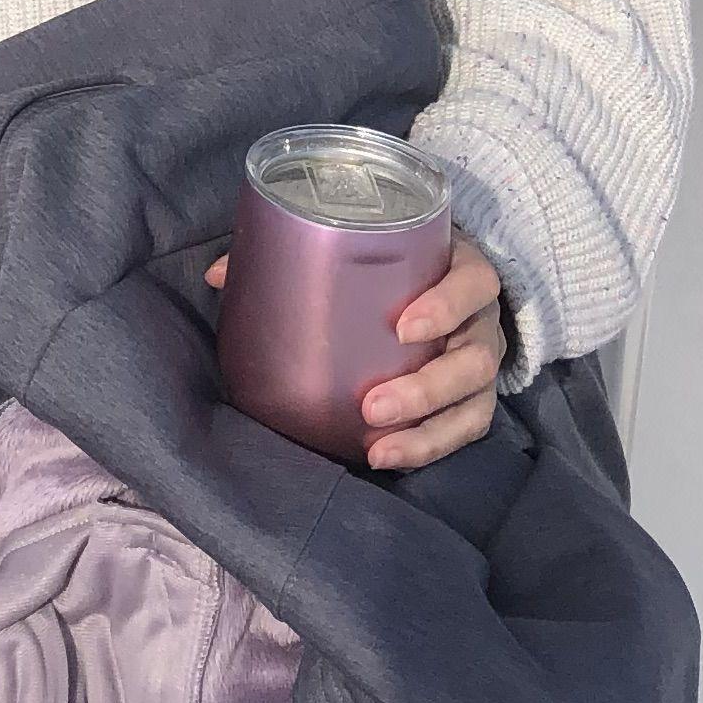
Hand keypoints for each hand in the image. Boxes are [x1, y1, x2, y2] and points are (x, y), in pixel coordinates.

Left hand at [201, 236, 513, 471]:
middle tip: (372, 404)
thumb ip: (297, 250)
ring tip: (376, 447)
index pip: (473, 283)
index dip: (446, 305)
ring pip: (473, 403)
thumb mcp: (365, 245)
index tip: (403, 326)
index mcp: (462, 268)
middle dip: (425, 388)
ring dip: (425, 430)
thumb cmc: (395, 262)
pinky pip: (465, 430)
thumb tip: (220, 274)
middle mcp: (483, 319)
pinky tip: (386, 457)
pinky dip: (429, 448)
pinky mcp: (475, 399)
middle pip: (475, 358)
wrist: (440, 283)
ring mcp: (482, 363)